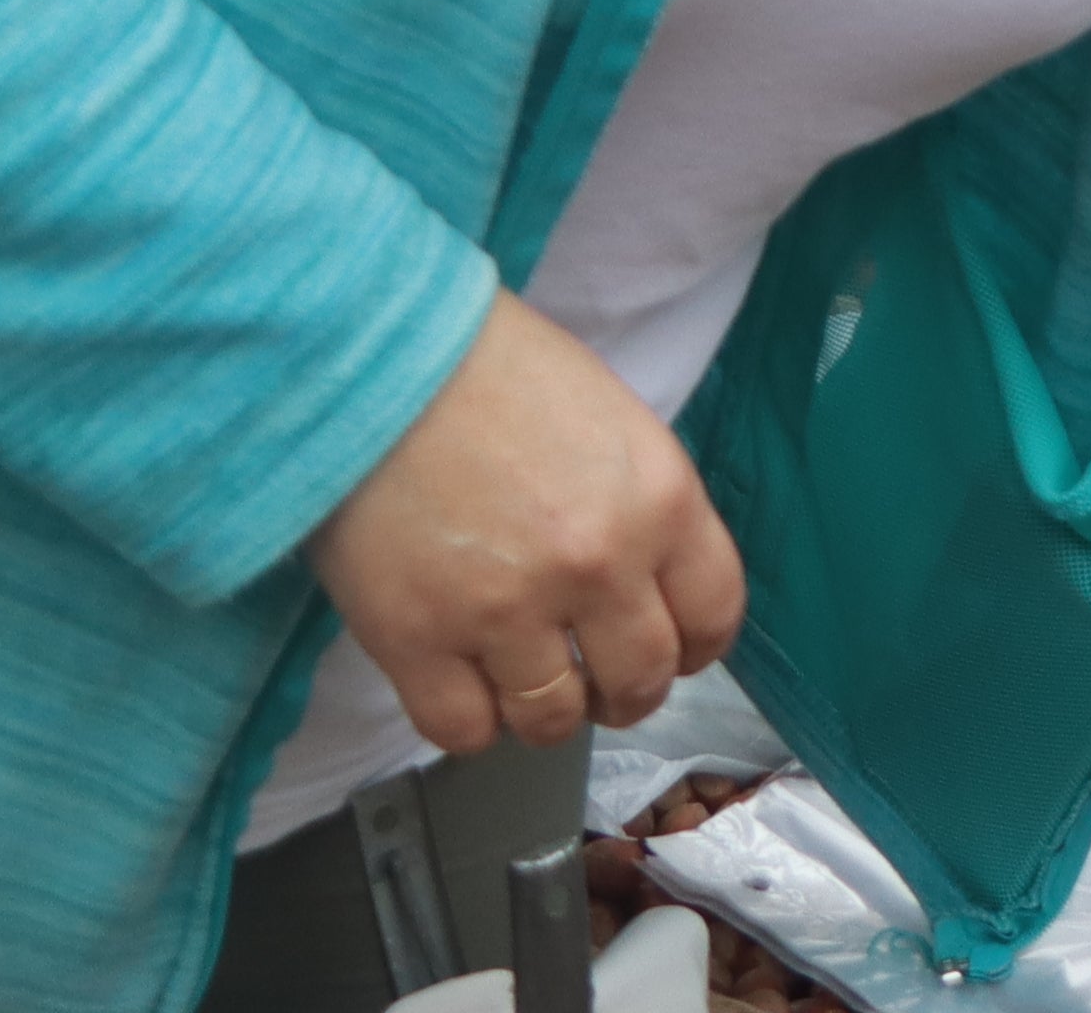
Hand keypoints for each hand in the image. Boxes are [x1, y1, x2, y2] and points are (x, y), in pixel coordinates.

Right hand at [305, 291, 746, 754]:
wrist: (376, 359)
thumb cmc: (494, 371)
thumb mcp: (612, 421)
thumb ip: (642, 506)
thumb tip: (647, 583)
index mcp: (659, 502)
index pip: (713, 615)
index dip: (694, 647)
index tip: (672, 652)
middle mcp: (596, 568)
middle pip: (641, 680)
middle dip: (624, 691)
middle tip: (598, 681)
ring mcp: (506, 612)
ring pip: (553, 721)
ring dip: (547, 713)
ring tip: (526, 683)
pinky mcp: (416, 642)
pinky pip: (463, 731)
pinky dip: (470, 724)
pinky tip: (464, 686)